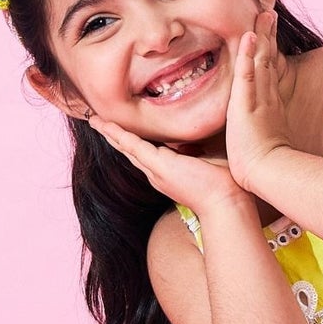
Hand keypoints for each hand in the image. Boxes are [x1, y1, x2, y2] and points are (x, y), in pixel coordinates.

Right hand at [87, 116, 244, 220]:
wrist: (227, 203)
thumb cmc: (225, 185)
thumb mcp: (211, 159)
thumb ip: (203, 147)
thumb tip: (207, 133)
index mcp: (169, 171)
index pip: (147, 152)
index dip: (133, 140)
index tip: (123, 130)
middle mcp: (158, 173)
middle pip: (130, 150)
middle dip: (114, 136)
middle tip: (97, 121)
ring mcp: (156, 170)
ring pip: (128, 147)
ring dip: (110, 133)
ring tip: (94, 120)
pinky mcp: (158, 166)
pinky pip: (132, 146)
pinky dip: (117, 134)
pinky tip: (103, 125)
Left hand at [224, 6, 294, 191]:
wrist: (265, 174)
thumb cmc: (262, 166)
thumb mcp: (260, 143)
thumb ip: (256, 132)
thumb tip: (251, 134)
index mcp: (268, 106)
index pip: (268, 73)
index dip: (268, 52)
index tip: (268, 33)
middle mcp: (266, 98)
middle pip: (268, 60)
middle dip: (268, 36)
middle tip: (268, 13)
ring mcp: (259, 99)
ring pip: (261, 61)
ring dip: (262, 37)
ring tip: (264, 14)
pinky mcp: (248, 104)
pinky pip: (248, 75)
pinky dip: (249, 55)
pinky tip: (250, 36)